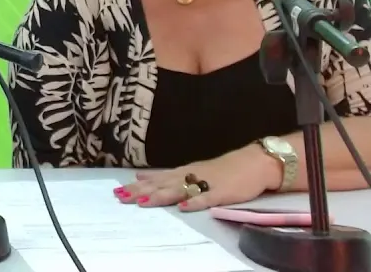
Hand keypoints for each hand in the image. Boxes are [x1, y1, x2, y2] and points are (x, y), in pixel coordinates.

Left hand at [113, 145, 280, 211]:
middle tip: (121, 197)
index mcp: (182, 172)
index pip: (155, 180)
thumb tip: (140, 175)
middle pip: (162, 185)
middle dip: (141, 191)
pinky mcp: (222, 193)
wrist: (254, 163)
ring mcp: (206, 184)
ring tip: (143, 202)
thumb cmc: (222, 169)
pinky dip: (195, 203)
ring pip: (179, 190)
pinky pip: (207, 199)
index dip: (136, 186)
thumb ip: (166, 175)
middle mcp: (190, 176)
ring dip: (160, 196)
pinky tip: (183, 208)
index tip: (117, 192)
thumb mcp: (190, 169)